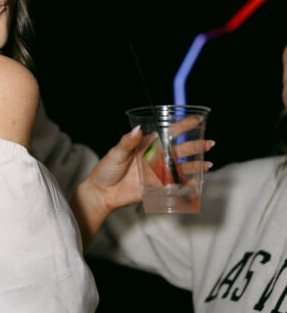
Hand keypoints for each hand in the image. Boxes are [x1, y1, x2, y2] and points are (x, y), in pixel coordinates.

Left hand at [87, 117, 214, 213]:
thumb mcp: (116, 153)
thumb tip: (137, 129)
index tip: (196, 120)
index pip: (168, 133)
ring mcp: (158, 172)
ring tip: (208, 163)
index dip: (182, 126)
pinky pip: (175, 186)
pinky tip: (196, 183)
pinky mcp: (157, 187)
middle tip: (209, 143)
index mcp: (148, 145)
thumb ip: (127, 142)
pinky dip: (186, 185)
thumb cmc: (107, 170)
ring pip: (181, 167)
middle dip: (195, 146)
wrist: (102, 192)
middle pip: (179, 150)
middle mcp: (156, 157)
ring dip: (195, 165)